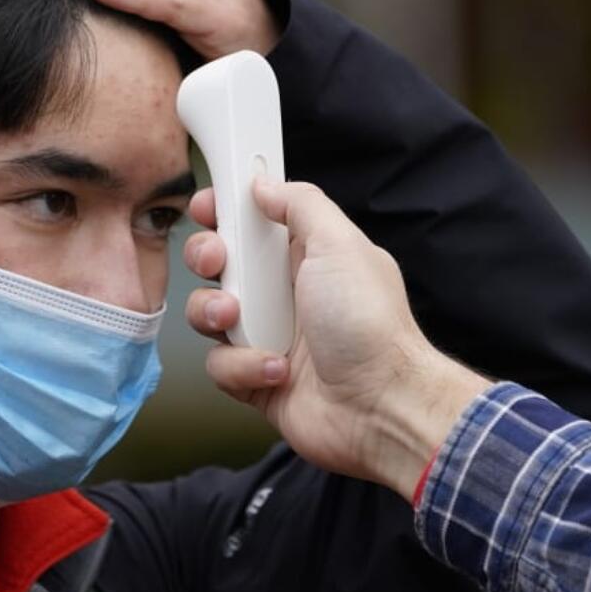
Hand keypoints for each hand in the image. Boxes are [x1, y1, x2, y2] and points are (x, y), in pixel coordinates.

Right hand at [183, 179, 491, 500]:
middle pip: (220, 262)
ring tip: (241, 321)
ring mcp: (268, 336)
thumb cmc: (371, 326)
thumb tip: (264, 184)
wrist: (382, 407)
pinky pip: (220, 364)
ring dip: (216, 314)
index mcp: (306, 255)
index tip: (207, 206)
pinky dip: (243, 366)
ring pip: (209, 313)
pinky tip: (277, 369)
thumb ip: (300, 205)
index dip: (225, 211)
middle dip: (208, 258)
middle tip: (219, 263)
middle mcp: (284, 293)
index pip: (253, 221)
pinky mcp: (256, 378)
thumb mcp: (339, 245)